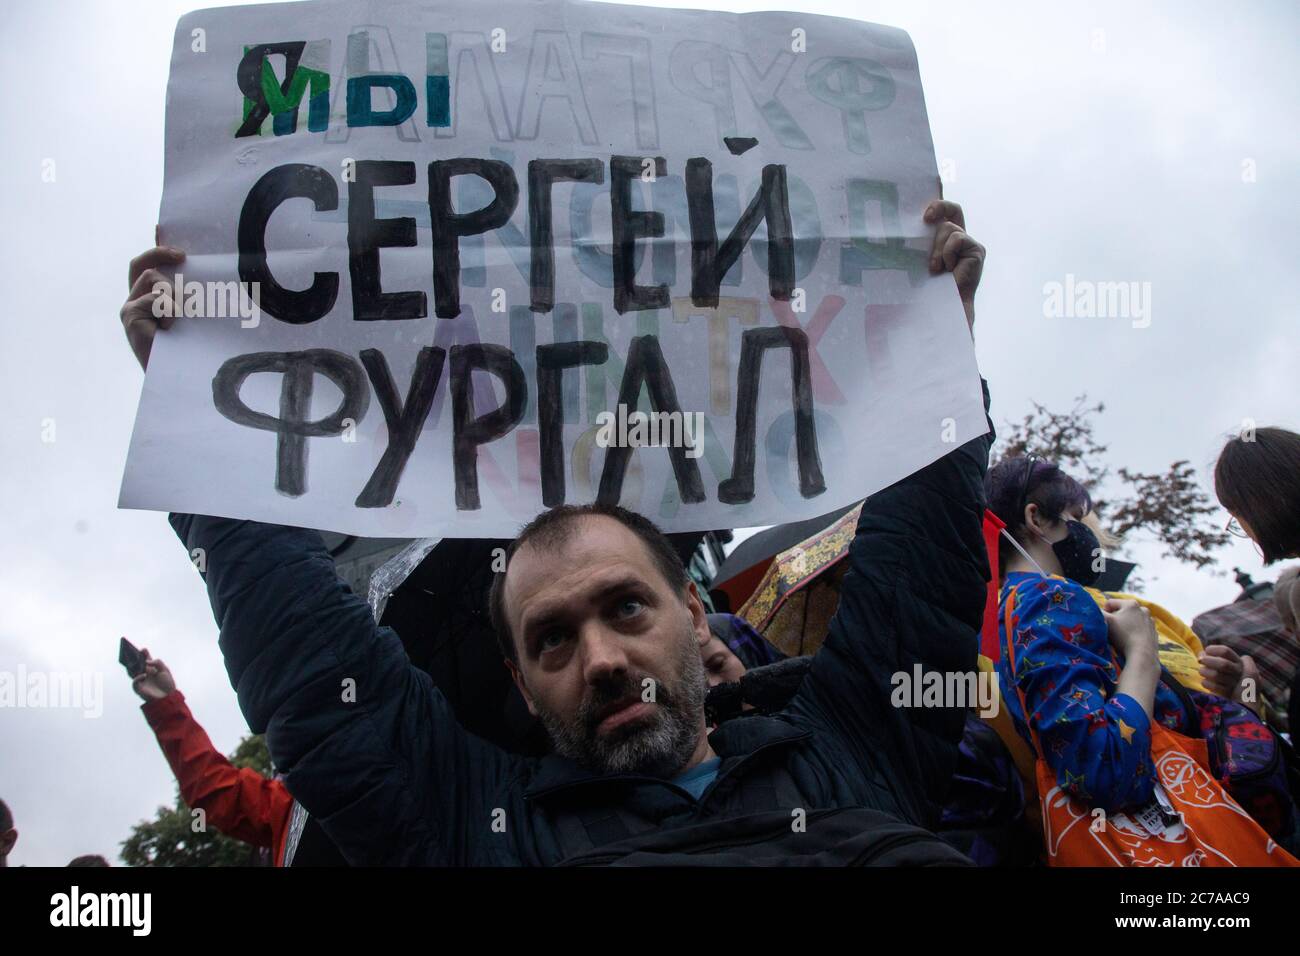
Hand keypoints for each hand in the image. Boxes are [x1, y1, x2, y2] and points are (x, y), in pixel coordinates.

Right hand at [121, 228, 184, 370]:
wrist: (180, 377)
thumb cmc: (190, 349)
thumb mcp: (191, 315)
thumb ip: (188, 294)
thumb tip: (197, 271)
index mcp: (148, 301)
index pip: (146, 267)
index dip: (153, 248)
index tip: (161, 229)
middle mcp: (134, 302)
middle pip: (142, 265)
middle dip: (160, 253)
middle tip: (182, 255)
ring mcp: (129, 308)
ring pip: (154, 280)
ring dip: (174, 296)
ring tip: (180, 319)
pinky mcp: (129, 316)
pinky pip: (156, 298)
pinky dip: (170, 310)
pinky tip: (171, 327)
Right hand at [131, 652, 175, 701]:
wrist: (168, 697)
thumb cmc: (167, 683)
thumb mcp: (165, 670)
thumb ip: (157, 663)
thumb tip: (146, 661)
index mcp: (151, 668)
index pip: (145, 659)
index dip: (142, 653)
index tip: (142, 649)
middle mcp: (144, 672)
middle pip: (135, 664)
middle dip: (131, 658)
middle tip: (130, 652)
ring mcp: (140, 680)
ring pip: (131, 671)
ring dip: (131, 666)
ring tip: (131, 659)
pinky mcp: (139, 688)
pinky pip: (135, 681)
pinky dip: (138, 677)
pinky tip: (144, 674)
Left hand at [924, 199, 983, 330]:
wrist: (943, 306)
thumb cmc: (928, 287)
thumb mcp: (920, 260)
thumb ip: (920, 244)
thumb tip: (900, 229)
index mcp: (947, 240)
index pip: (946, 213)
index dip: (938, 205)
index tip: (924, 214)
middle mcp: (961, 239)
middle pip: (953, 210)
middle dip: (939, 208)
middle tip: (925, 218)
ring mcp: (971, 244)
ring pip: (949, 228)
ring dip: (938, 248)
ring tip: (936, 268)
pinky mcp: (977, 250)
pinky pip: (957, 239)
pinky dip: (948, 253)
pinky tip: (949, 269)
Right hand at [1102, 598, 1157, 663]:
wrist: (1143, 653)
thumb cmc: (1123, 635)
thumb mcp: (1106, 621)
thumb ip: (1098, 612)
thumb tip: (1094, 610)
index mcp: (1131, 603)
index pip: (1110, 603)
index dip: (1104, 612)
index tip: (1104, 623)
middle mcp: (1143, 609)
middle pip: (1122, 611)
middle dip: (1116, 619)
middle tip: (1112, 630)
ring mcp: (1150, 621)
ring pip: (1132, 620)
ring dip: (1126, 625)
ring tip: (1122, 636)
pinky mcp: (1154, 632)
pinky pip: (1140, 629)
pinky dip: (1135, 633)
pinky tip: (1131, 641)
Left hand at [1199, 644, 1256, 706]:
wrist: (1248, 697)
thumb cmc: (1233, 675)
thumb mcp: (1231, 664)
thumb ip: (1216, 657)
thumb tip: (1201, 654)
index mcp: (1239, 662)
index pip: (1225, 651)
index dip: (1213, 649)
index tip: (1207, 650)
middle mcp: (1239, 672)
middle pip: (1222, 663)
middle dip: (1208, 660)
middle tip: (1201, 660)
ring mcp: (1235, 683)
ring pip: (1216, 675)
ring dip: (1204, 671)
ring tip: (1202, 671)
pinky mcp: (1228, 694)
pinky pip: (1213, 687)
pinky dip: (1206, 683)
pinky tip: (1205, 681)